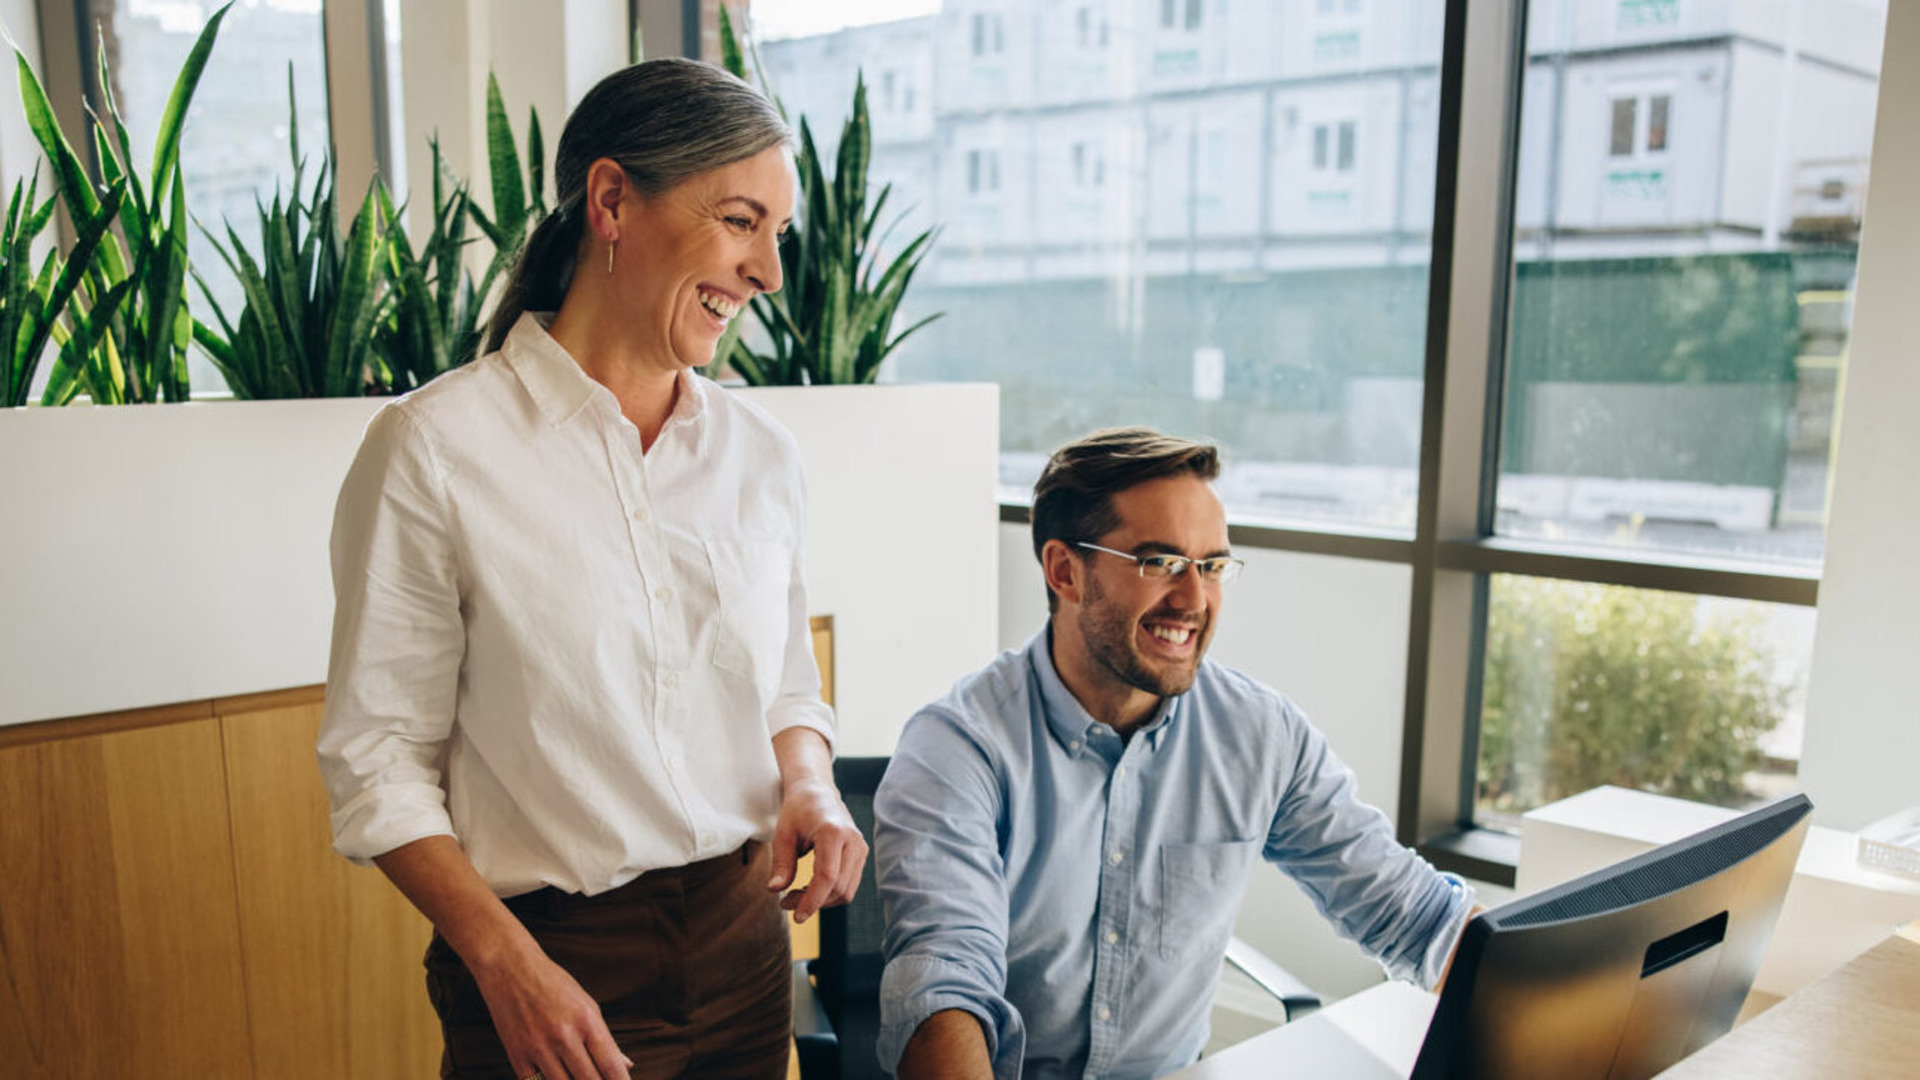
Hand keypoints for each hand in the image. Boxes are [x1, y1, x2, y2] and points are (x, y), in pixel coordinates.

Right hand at [471, 943, 633, 1079]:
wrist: (510, 969)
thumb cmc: (553, 985)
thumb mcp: (586, 1005)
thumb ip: (605, 1038)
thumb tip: (626, 1065)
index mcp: (586, 1020)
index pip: (610, 1065)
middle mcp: (564, 1035)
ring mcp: (538, 1047)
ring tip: (579, 1078)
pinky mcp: (517, 1055)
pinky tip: (558, 1078)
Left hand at [767, 777, 868, 922]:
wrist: (817, 792)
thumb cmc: (797, 811)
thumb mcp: (782, 834)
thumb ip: (781, 863)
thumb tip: (774, 889)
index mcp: (833, 832)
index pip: (827, 877)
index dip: (812, 900)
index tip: (796, 916)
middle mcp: (852, 840)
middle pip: (838, 887)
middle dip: (812, 902)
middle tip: (785, 902)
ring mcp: (860, 847)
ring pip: (847, 890)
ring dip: (822, 901)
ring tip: (796, 894)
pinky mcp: (861, 854)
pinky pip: (850, 885)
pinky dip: (830, 893)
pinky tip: (811, 888)